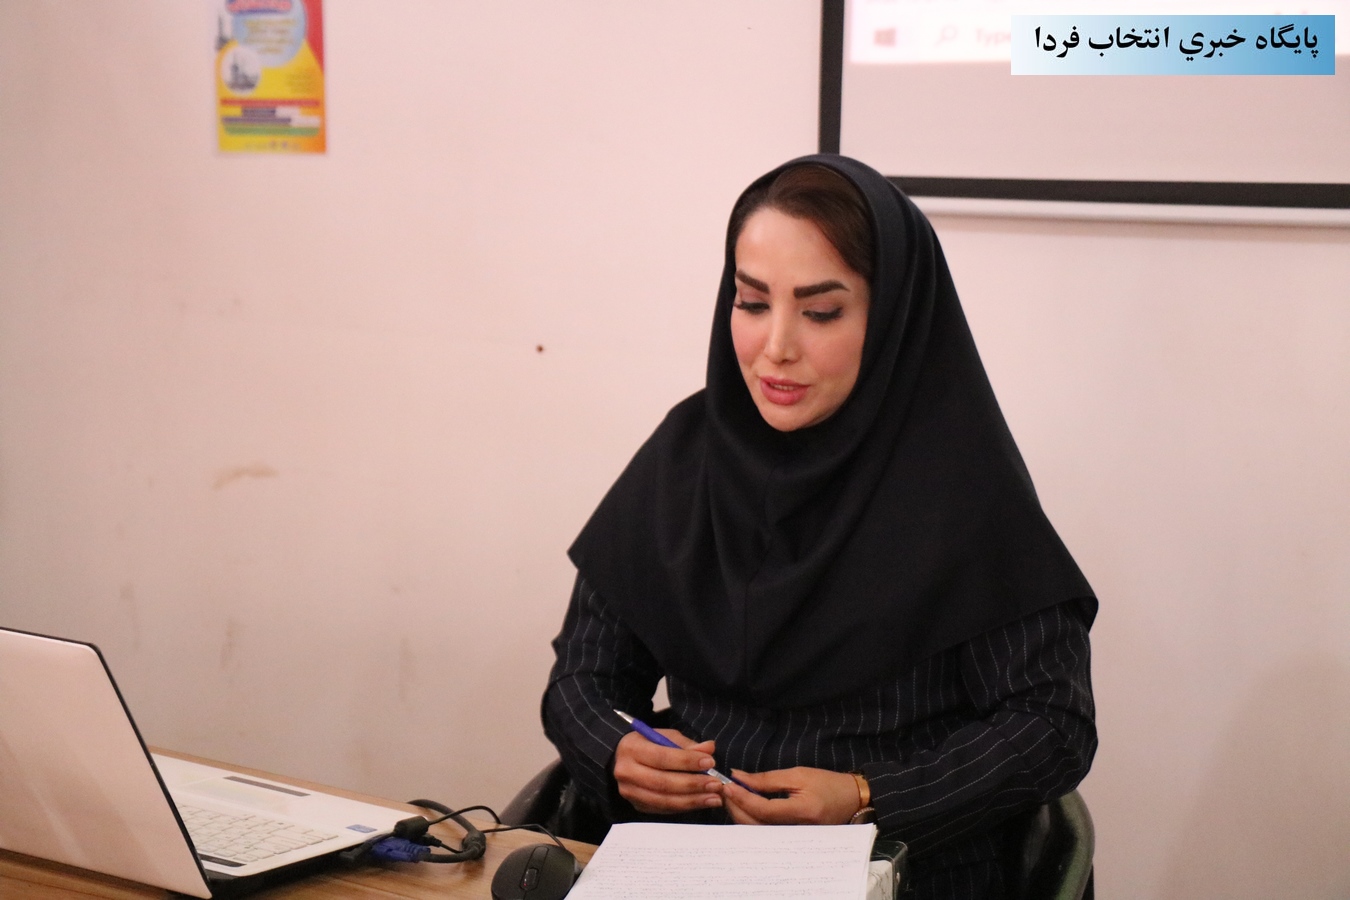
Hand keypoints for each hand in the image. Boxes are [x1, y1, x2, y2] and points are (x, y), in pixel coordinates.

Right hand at [612, 729, 723, 813]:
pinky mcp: (638, 806)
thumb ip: (686, 744)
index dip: (687, 761)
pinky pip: (664, 809)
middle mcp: (626, 772)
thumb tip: (709, 748)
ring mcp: (630, 793)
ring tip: (714, 797)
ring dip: (693, 800)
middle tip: (716, 784)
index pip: (662, 757)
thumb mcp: (665, 737)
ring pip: (664, 800)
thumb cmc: (648, 745)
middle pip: (663, 782)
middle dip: (693, 784)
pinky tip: (702, 802)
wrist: (622, 760)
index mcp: (632, 749)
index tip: (710, 762)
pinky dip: (685, 807)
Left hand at [720, 767, 861, 824]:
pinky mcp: (789, 839)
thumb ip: (767, 779)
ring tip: (732, 796)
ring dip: (740, 814)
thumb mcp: (798, 774)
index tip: (727, 785)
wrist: (850, 800)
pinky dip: (750, 819)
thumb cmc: (827, 784)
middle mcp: (796, 830)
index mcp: (802, 811)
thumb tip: (740, 777)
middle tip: (725, 789)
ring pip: (756, 832)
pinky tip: (744, 806)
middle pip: (755, 825)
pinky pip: (764, 832)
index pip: (763, 810)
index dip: (742, 798)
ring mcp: (792, 838)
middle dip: (736, 807)